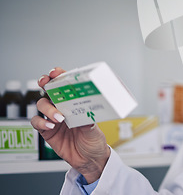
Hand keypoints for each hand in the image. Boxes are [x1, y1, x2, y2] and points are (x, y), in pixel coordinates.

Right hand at [31, 67, 109, 182]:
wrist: (89, 160)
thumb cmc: (94, 141)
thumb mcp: (95, 130)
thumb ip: (89, 123)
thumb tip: (86, 118)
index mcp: (76, 103)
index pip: (66, 86)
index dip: (59, 76)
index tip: (55, 72)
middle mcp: (63, 108)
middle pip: (49, 90)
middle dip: (45, 83)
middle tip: (45, 82)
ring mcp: (54, 118)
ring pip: (42, 105)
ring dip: (48, 108)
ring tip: (58, 117)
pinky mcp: (47, 131)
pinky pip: (37, 122)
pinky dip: (41, 122)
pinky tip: (50, 126)